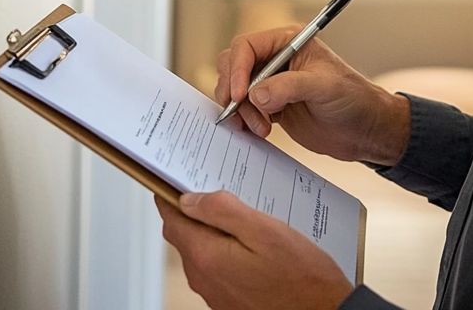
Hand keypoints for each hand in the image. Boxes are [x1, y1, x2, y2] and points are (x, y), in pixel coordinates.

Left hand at [157, 191, 352, 309]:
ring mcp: (216, 293)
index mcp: (206, 257)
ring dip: (215, 229)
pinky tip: (252, 240)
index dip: (170, 193)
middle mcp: (204, 278)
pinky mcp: (230, 300)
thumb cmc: (302, 278)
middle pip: (186, 234)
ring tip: (244, 211)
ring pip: (203, 250)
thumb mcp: (265, 231)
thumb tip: (189, 199)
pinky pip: (219, 266)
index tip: (176, 176)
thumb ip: (223, 211)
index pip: (171, 218)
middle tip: (218, 186)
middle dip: (195, 209)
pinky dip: (227, 248)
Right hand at [215, 26, 409, 164]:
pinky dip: (244, 120)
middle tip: (240, 113)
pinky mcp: (272, 106)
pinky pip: (244, 109)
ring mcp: (272, 83)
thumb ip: (290, 87)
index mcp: (289, 42)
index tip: (241, 95)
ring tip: (262, 128)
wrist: (365, 130)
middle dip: (233, 90)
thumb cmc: (354, 99)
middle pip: (234, 66)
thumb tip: (256, 94)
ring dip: (241, 110)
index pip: (247, 47)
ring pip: (236, 90)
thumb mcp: (325, 88)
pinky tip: (259, 131)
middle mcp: (277, 59)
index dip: (238, 69)